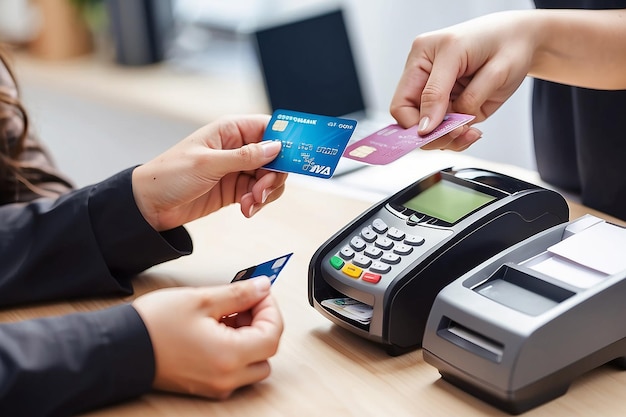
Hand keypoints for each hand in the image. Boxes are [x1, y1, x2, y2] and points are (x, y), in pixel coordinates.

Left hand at [131, 114, 287, 230]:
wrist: (150, 205)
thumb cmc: (169, 175)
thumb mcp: (208, 163)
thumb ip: (245, 156)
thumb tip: (275, 148)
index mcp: (230, 130)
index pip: (269, 128)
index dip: (286, 141)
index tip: (296, 157)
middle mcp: (236, 147)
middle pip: (275, 157)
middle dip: (274, 176)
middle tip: (262, 190)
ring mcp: (237, 169)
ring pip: (269, 177)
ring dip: (266, 193)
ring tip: (250, 203)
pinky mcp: (235, 188)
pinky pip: (258, 193)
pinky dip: (257, 203)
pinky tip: (246, 209)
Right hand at [132, 277, 282, 398]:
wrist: (119, 349)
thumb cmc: (155, 324)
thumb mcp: (201, 299)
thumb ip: (239, 294)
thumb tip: (263, 287)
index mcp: (230, 355)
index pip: (273, 334)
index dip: (270, 308)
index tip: (260, 292)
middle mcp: (227, 377)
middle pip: (267, 351)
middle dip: (262, 323)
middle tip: (245, 302)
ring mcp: (217, 386)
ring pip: (254, 364)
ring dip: (250, 338)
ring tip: (227, 315)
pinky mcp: (206, 387)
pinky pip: (235, 371)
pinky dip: (236, 350)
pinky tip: (217, 329)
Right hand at [390, 11, 536, 150]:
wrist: (525, 40)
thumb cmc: (506, 42)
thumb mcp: (469, 63)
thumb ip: (445, 96)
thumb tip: (425, 126)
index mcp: (421, 59)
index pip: (402, 104)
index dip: (415, 124)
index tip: (436, 133)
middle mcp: (426, 78)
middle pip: (412, 121)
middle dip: (433, 134)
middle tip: (457, 134)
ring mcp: (440, 95)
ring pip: (430, 131)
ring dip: (448, 138)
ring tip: (470, 133)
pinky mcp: (454, 107)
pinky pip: (448, 131)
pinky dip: (459, 138)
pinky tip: (473, 132)